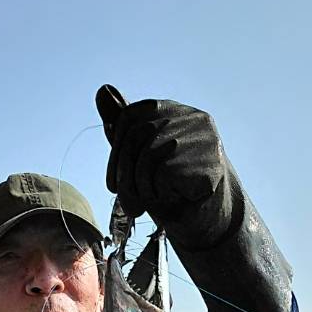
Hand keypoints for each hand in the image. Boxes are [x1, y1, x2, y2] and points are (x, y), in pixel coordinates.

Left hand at [96, 87, 234, 246]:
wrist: (208, 222)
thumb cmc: (173, 191)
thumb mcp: (140, 163)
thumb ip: (123, 134)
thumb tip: (102, 90)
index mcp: (174, 111)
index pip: (130, 118)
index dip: (116, 154)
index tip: (114, 185)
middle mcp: (191, 116)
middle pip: (137, 136)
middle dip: (124, 176)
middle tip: (129, 205)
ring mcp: (203, 137)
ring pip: (149, 155)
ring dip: (142, 188)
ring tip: (153, 201)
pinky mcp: (209, 160)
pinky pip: (165, 173)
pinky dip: (160, 193)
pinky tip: (174, 198)